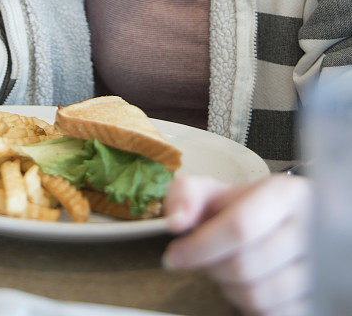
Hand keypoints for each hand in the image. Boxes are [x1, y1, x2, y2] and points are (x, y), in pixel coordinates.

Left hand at [162, 174, 311, 315]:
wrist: (281, 224)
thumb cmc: (243, 209)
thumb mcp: (213, 191)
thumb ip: (186, 194)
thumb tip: (175, 220)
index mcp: (285, 195)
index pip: (240, 227)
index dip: (201, 246)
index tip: (174, 257)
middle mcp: (311, 229)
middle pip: (245, 265)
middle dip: (212, 267)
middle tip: (205, 258)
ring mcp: (320, 267)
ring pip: (258, 295)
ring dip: (229, 288)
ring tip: (226, 268)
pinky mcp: (318, 298)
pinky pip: (273, 314)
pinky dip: (249, 305)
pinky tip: (246, 284)